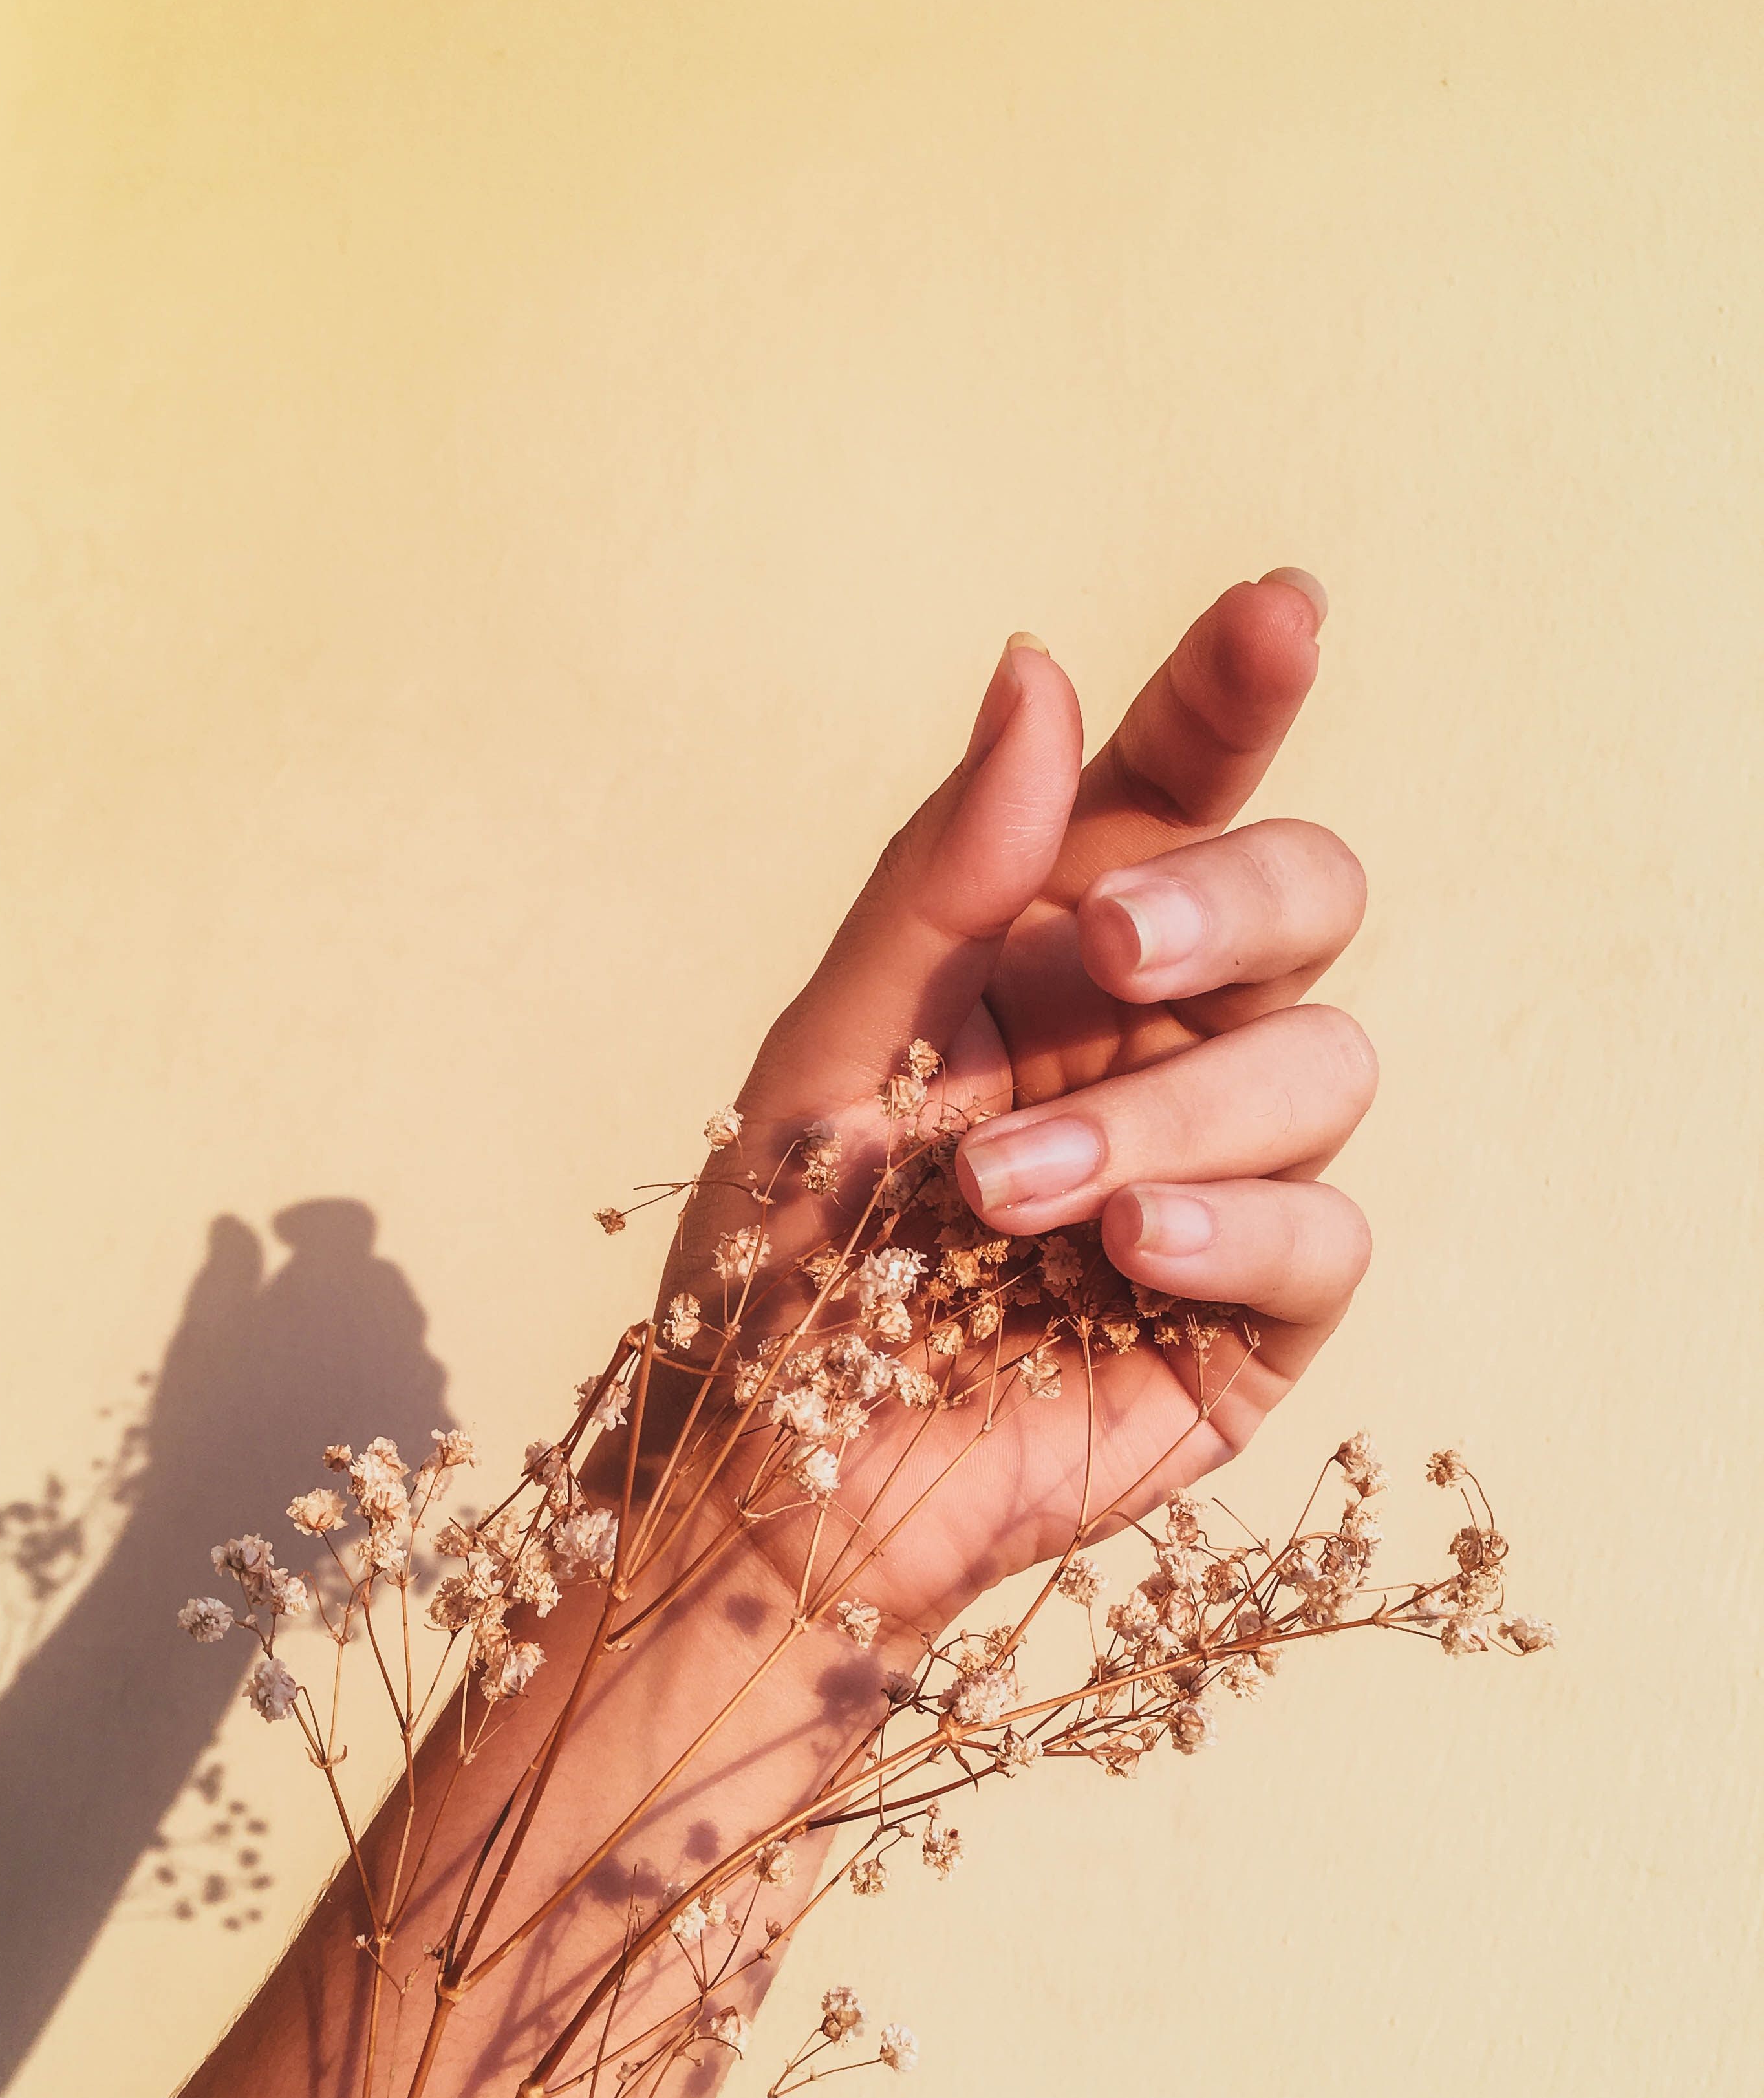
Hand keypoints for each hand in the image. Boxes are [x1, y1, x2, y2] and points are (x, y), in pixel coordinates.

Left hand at [663, 572, 1374, 1631]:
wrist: (771, 1486)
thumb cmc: (780, 1267)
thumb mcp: (830, 1051)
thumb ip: (943, 876)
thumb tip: (1039, 668)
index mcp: (1063, 949)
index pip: (1181, 785)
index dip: (1234, 693)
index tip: (1278, 611)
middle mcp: (1165, 1039)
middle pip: (1308, 893)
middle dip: (1228, 900)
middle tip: (1106, 941)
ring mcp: (1227, 1175)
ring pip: (1321, 1065)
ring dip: (1164, 1111)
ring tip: (1010, 1192)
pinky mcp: (1259, 1316)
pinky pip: (1327, 1233)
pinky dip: (1231, 1227)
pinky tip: (1126, 1252)